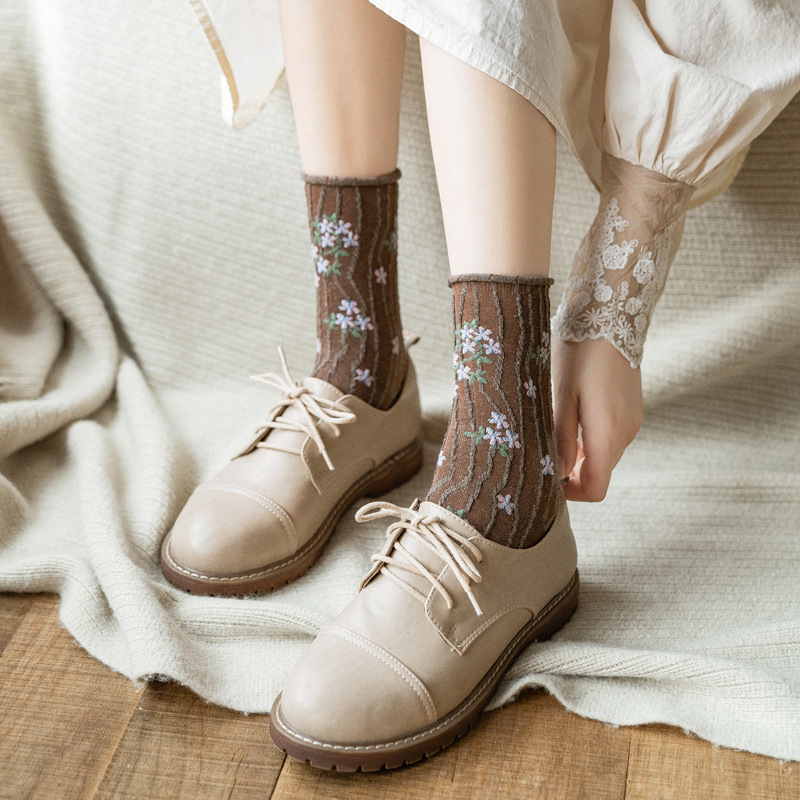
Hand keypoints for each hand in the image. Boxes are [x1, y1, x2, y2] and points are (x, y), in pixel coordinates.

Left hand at [552, 337, 643, 501]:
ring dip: (581, 456)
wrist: (612, 316)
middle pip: (600, 474)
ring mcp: (633, 421)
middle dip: (572, 474)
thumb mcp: (561, 395)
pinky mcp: (633, 410)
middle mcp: (626, 432)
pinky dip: (592, 440)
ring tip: (554, 435)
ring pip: (605, 456)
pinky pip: (611, 437)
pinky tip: (573, 418)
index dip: (571, 493)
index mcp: (607, 433)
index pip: (596, 489)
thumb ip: (560, 437)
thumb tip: (555, 473)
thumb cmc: (580, 353)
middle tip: (543, 457)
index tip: (547, 480)